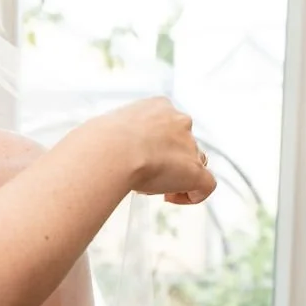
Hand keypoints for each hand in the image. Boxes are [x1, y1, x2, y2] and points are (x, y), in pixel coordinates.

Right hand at [96, 97, 214, 204]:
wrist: (110, 150)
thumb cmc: (99, 141)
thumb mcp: (109, 129)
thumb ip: (120, 136)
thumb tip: (109, 152)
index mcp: (159, 106)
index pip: (168, 125)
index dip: (158, 144)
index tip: (140, 156)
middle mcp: (179, 122)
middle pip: (185, 144)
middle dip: (169, 161)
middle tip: (146, 174)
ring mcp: (189, 146)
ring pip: (195, 163)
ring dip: (178, 177)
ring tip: (153, 188)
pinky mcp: (195, 171)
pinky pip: (206, 186)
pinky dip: (193, 195)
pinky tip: (170, 199)